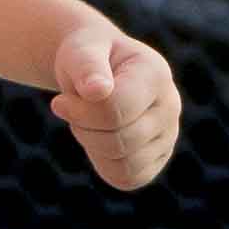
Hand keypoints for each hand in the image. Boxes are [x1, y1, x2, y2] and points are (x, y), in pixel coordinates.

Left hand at [49, 18, 180, 191]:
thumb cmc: (88, 56)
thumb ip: (87, 66)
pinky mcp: (159, 157)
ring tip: (89, 123)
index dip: (79, 112)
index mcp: (155, 74)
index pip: (116, 111)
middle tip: (74, 111)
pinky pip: (128, 179)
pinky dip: (104, 165)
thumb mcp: (80, 50)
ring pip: (125, 166)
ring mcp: (169, 134)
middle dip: (84, 129)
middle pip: (119, 142)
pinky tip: (99, 140)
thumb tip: (97, 91)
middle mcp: (170, 106)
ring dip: (93, 147)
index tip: (58, 102)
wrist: (98, 69)